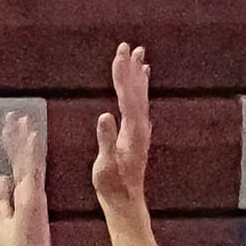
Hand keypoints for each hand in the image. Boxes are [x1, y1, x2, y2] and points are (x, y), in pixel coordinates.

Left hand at [0, 110, 54, 245]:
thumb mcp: (6, 219)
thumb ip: (3, 200)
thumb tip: (0, 178)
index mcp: (23, 193)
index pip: (17, 164)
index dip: (12, 146)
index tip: (8, 127)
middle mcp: (30, 190)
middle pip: (23, 158)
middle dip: (17, 136)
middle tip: (13, 115)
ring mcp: (32, 193)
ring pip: (29, 160)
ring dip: (24, 139)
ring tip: (21, 118)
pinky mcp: (33, 198)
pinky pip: (32, 172)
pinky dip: (31, 154)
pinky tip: (31, 136)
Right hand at [91, 39, 152, 207]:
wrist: (126, 199)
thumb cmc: (112, 185)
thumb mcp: (105, 164)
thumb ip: (106, 139)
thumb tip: (104, 116)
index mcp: (133, 130)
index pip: (127, 96)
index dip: (122, 75)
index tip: (119, 55)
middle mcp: (141, 126)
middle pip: (136, 90)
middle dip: (130, 68)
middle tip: (128, 46)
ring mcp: (141, 129)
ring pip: (139, 95)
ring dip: (137, 74)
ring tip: (138, 54)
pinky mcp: (137, 133)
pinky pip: (138, 104)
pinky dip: (138, 88)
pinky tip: (140, 80)